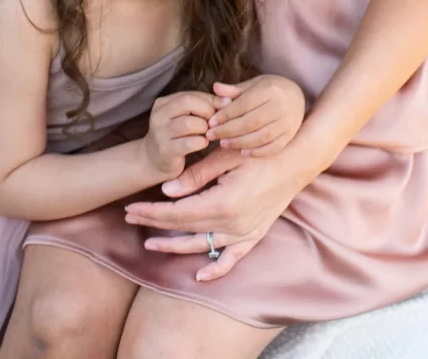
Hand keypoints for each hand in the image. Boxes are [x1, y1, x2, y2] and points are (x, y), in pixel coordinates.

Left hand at [126, 138, 314, 281]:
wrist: (296, 161)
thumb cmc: (259, 152)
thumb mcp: (225, 156)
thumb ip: (195, 175)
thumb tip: (166, 190)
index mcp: (223, 203)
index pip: (177, 212)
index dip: (152, 211)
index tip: (131, 207)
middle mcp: (233, 224)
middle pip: (184, 228)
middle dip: (155, 223)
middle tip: (131, 217)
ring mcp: (245, 233)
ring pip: (202, 245)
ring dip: (174, 246)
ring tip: (151, 243)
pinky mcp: (254, 235)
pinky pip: (232, 258)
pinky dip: (216, 268)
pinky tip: (200, 275)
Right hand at [143, 90, 215, 180]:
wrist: (152, 161)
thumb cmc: (175, 136)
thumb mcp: (184, 117)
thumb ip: (202, 105)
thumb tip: (228, 100)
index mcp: (163, 103)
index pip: (191, 94)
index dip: (210, 100)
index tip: (222, 109)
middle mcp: (159, 115)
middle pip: (188, 103)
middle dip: (207, 111)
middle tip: (214, 122)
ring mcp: (160, 133)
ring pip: (190, 123)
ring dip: (205, 128)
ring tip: (208, 134)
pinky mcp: (166, 151)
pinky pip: (190, 143)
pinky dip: (201, 142)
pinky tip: (203, 144)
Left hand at [206, 74, 305, 155]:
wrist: (297, 96)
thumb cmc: (270, 89)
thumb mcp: (254, 84)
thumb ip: (234, 89)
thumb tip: (215, 88)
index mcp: (270, 90)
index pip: (244, 104)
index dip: (226, 114)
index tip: (211, 122)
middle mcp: (281, 106)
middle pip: (251, 122)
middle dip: (228, 130)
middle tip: (211, 135)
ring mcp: (287, 123)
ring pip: (261, 137)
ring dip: (240, 142)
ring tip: (223, 144)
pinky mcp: (290, 136)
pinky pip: (273, 148)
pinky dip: (257, 152)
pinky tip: (242, 152)